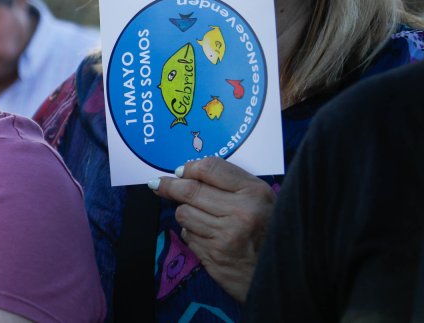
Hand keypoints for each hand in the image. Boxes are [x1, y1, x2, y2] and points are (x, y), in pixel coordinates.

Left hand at [150, 156, 275, 301]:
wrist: (284, 275)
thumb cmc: (271, 231)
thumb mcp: (262, 200)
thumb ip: (231, 183)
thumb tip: (189, 171)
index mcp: (255, 193)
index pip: (210, 168)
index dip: (190, 167)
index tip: (181, 171)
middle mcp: (241, 213)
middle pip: (189, 190)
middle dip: (170, 186)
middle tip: (159, 185)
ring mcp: (226, 237)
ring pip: (184, 214)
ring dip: (186, 213)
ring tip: (200, 216)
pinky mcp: (214, 257)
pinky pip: (188, 236)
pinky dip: (192, 233)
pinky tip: (208, 236)